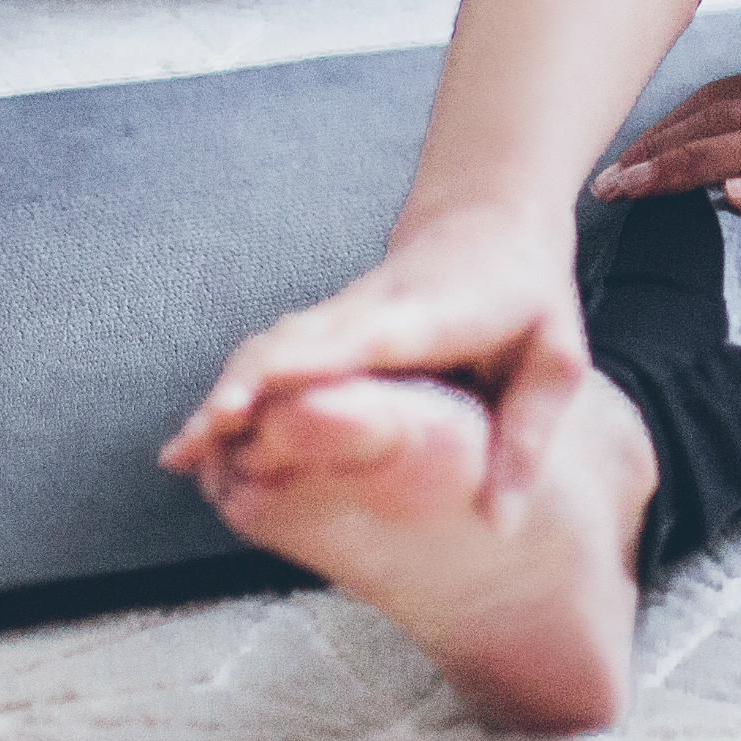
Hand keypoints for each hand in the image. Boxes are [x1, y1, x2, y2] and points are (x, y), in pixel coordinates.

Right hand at [157, 200, 591, 507]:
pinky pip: (275, 352)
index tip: (248, 402)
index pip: (358, 340)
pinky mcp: (331, 323)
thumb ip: (529, 437)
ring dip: (226, 393)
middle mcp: (374, 310)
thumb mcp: (557, 361)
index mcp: (432, 317)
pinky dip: (235, 388)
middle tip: (194, 451)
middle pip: (293, 345)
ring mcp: (346, 312)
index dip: (300, 369)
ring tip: (184, 457)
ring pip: (272, 346)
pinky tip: (203, 436)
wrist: (492, 217)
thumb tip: (499, 523)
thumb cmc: (528, 295)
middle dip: (239, 391)